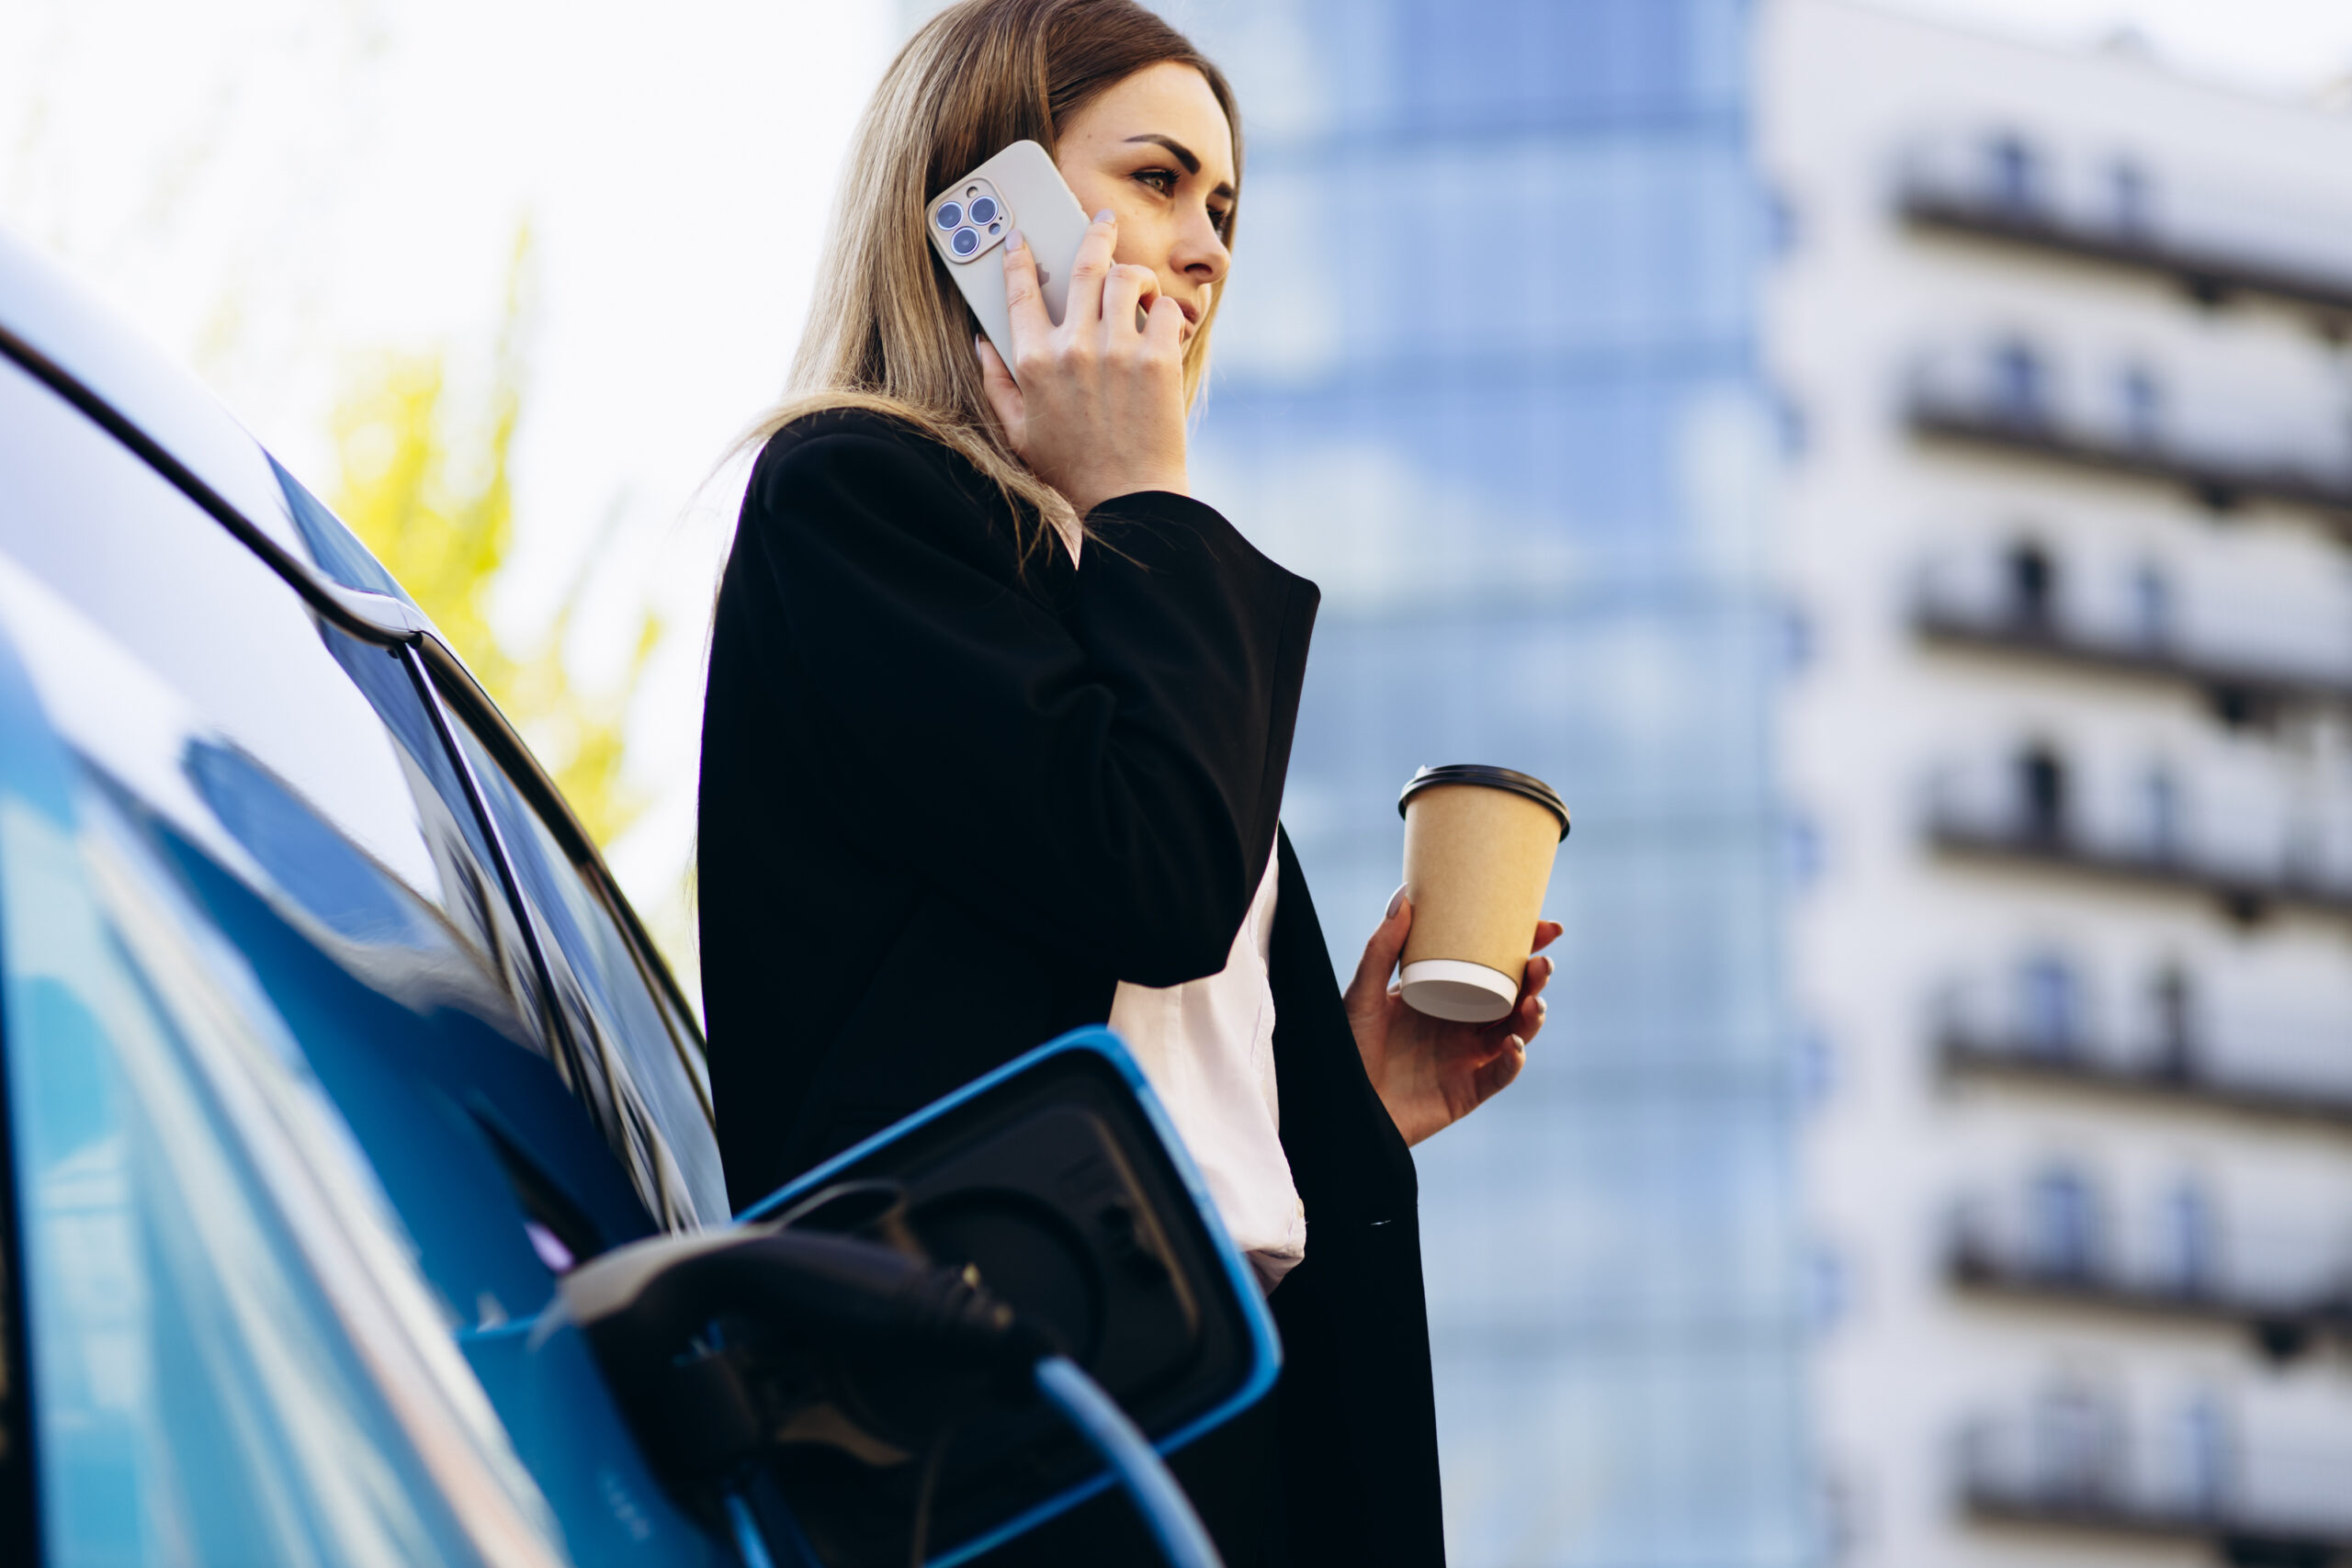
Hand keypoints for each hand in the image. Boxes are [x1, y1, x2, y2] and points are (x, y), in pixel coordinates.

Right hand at [976, 209, 1191, 515]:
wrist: (1129, 500)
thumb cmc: (1072, 469)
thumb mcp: (1017, 431)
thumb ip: (996, 383)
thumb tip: (982, 341)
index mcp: (1033, 362)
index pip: (1020, 290)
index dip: (1019, 256)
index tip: (1021, 238)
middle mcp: (1073, 348)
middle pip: (1084, 265)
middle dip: (1095, 233)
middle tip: (1104, 221)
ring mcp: (1118, 351)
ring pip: (1127, 278)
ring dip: (1135, 275)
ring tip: (1138, 288)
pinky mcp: (1158, 360)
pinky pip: (1165, 309)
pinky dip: (1165, 309)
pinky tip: (1162, 324)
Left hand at [1344, 891, 1561, 1146]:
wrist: (1342, 1103)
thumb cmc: (1346, 1047)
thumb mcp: (1362, 993)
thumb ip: (1382, 948)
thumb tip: (1407, 895)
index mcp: (1444, 994)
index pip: (1491, 965)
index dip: (1524, 947)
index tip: (1546, 926)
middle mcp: (1460, 1024)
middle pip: (1511, 997)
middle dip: (1536, 979)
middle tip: (1543, 962)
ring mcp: (1466, 1058)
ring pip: (1514, 1032)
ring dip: (1532, 1016)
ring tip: (1534, 1000)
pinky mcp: (1467, 1092)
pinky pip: (1499, 1075)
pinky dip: (1513, 1060)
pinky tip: (1514, 1044)